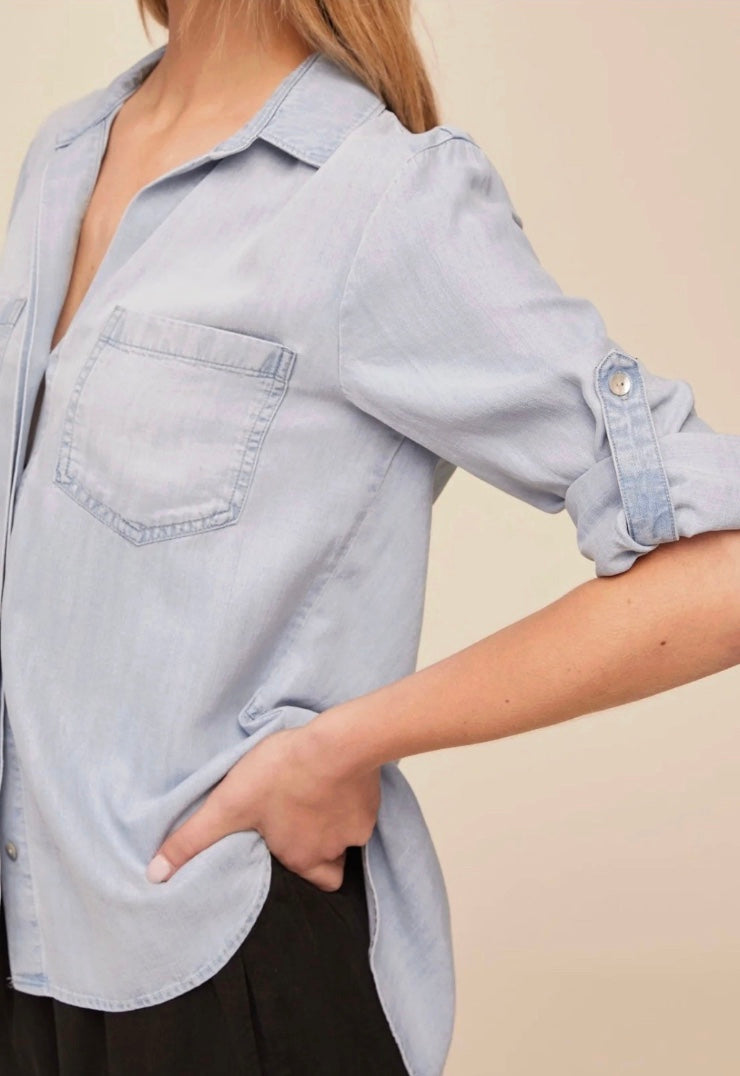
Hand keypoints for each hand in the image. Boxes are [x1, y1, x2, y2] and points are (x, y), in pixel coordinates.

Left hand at [145, 720, 380, 891]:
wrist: (337, 743)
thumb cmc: (281, 774)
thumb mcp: (227, 804)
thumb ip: (192, 840)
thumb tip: (155, 877)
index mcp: (300, 858)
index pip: (311, 884)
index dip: (299, 873)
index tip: (287, 856)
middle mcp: (331, 851)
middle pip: (330, 863)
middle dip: (318, 849)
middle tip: (302, 826)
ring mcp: (357, 827)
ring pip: (346, 836)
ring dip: (333, 821)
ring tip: (317, 797)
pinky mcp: (372, 801)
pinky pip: (362, 809)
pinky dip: (350, 799)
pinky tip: (337, 780)